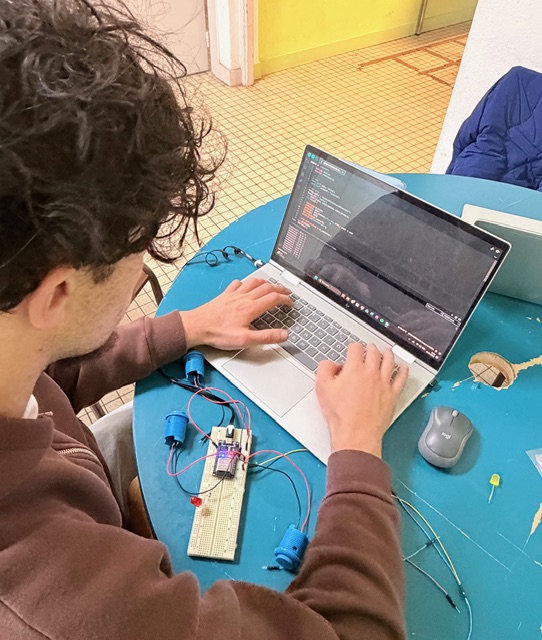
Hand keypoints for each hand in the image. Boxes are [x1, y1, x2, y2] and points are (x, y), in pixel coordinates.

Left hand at [180, 278, 292, 349]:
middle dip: (280, 288)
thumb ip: (266, 337)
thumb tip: (284, 335)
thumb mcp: (245, 340)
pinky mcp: (225, 295)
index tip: (291, 303)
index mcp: (251, 308)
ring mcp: (234, 294)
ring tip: (272, 285)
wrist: (196, 326)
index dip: (286, 300)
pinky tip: (246, 286)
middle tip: (287, 292)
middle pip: (267, 287)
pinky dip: (247, 282)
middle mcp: (244, 297)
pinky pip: (238, 283)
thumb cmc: (218, 333)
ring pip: (254, 282)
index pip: (274, 298)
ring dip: (266, 282)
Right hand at [315, 343, 407, 457]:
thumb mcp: (322, 388)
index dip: (353, 346)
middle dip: (370, 347)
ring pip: (389, 361)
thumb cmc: (341, 415)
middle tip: (369, 348)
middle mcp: (371, 373)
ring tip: (386, 351)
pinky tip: (403, 368)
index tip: (352, 349)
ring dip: (388, 354)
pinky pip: (401, 378)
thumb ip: (324, 369)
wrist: (356, 433)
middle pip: (374, 352)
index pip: (356, 348)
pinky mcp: (393, 394)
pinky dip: (403, 371)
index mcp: (354, 369)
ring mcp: (384, 383)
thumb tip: (330, 364)